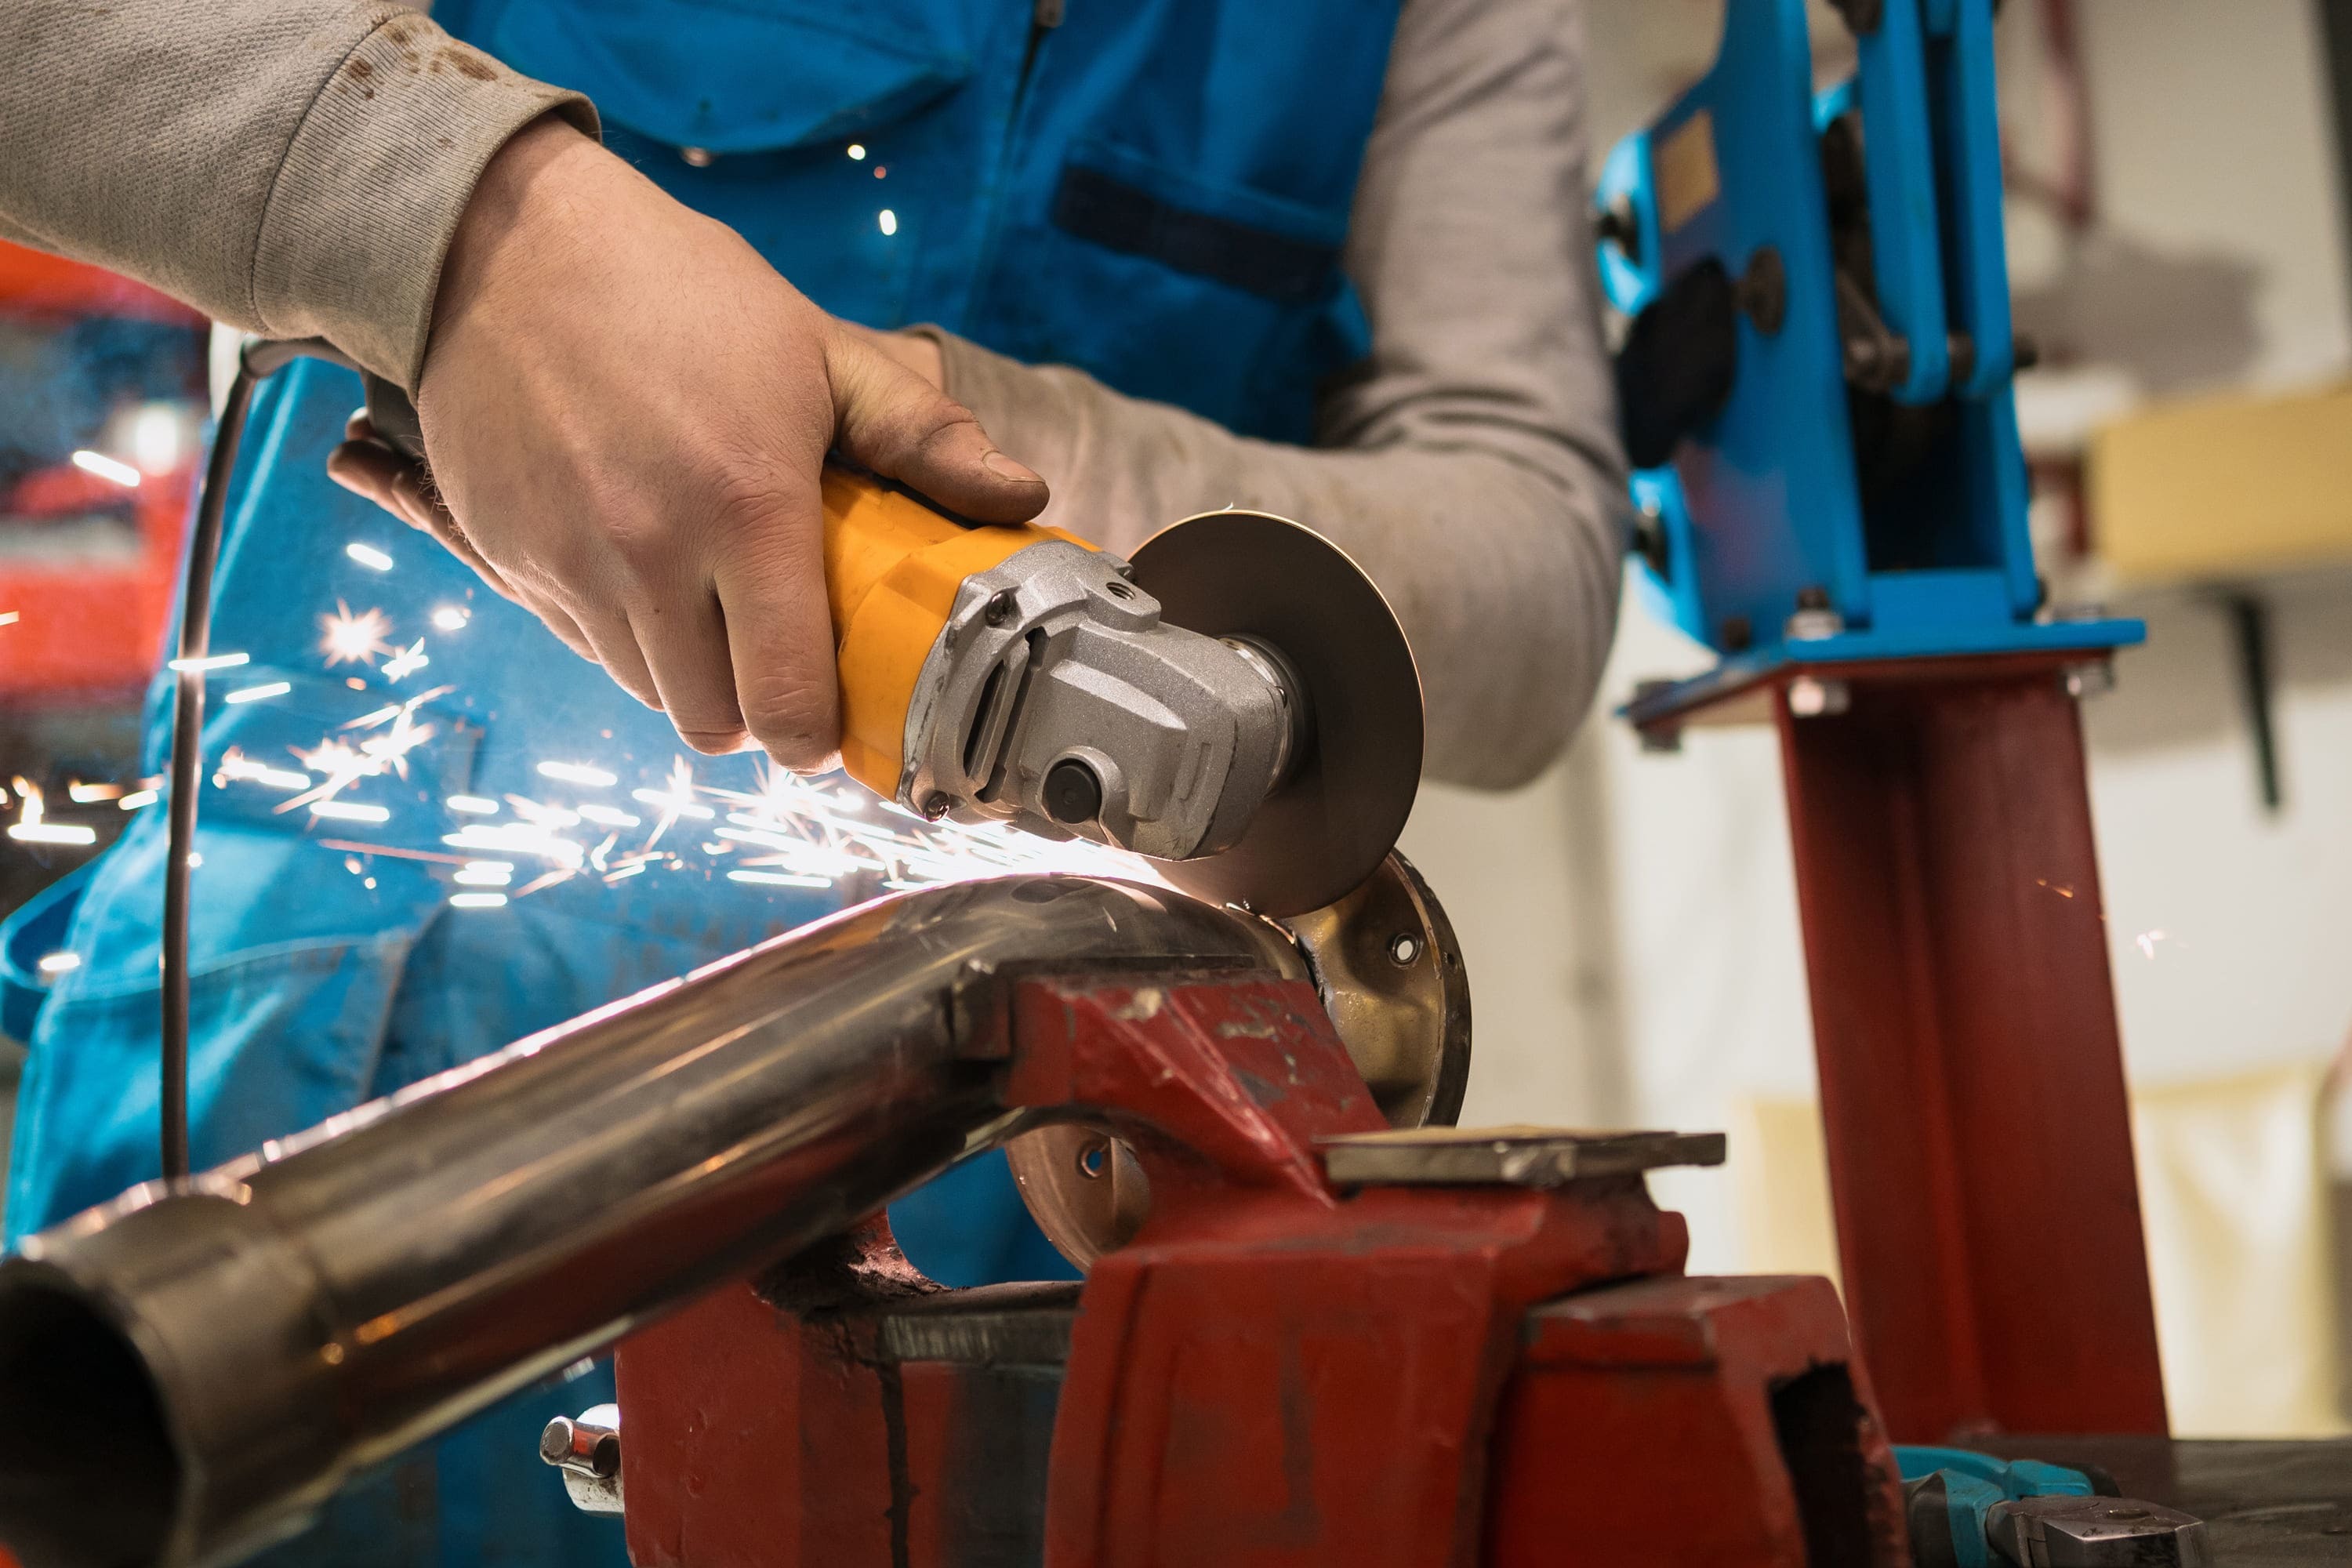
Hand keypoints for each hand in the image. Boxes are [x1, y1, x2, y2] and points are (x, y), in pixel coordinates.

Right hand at [325, 118, 1044, 769]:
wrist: (507, 244)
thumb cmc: (685, 293)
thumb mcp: (822, 352)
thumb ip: (924, 438)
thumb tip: (1027, 497)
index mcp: (748, 510)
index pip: (784, 704)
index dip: (817, 735)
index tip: (834, 715)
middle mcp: (650, 554)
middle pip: (712, 723)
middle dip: (755, 710)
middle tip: (779, 657)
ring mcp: (569, 563)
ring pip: (646, 694)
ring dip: (688, 673)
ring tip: (713, 601)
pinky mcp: (507, 557)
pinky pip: (582, 644)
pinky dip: (622, 633)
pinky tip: (642, 562)